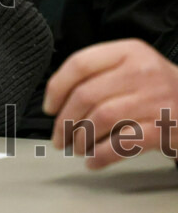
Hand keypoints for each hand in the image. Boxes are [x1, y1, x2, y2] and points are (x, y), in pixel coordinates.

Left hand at [44, 39, 177, 168]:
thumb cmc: (156, 85)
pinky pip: (123, 143)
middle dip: (64, 121)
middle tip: (58, 136)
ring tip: (76, 147)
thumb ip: (98, 72)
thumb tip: (56, 98)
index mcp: (128, 52)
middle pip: (86, 95)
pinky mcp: (164, 129)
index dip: (56, 88)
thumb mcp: (131, 63)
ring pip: (100, 119)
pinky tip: (93, 160)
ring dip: (80, 138)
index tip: (49, 107)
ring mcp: (154, 100)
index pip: (79, 64)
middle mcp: (141, 72)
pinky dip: (102, 155)